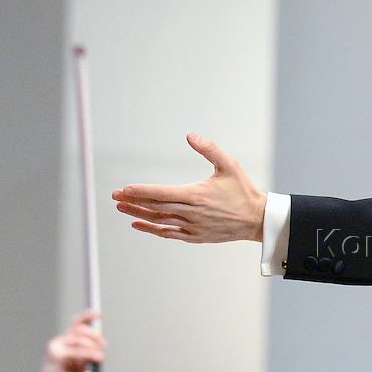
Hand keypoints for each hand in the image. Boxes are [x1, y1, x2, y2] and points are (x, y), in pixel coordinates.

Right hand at [34, 310, 104, 371]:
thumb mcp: (79, 362)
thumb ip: (86, 351)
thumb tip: (100, 342)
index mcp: (63, 341)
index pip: (75, 323)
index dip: (87, 316)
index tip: (98, 314)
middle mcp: (58, 342)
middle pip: (79, 330)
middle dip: (95, 335)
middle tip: (104, 345)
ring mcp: (56, 348)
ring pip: (80, 340)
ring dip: (94, 347)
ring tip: (100, 357)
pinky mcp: (57, 357)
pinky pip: (78, 352)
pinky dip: (90, 354)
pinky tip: (98, 358)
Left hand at [113, 133, 266, 242]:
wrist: (256, 219)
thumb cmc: (243, 190)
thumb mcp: (229, 165)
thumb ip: (209, 149)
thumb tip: (190, 135)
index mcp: (197, 195)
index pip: (162, 193)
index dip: (141, 191)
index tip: (124, 188)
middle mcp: (192, 213)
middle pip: (155, 207)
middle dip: (133, 200)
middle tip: (114, 195)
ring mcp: (193, 227)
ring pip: (159, 221)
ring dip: (138, 214)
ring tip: (121, 208)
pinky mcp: (195, 236)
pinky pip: (169, 233)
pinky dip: (152, 229)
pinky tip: (138, 224)